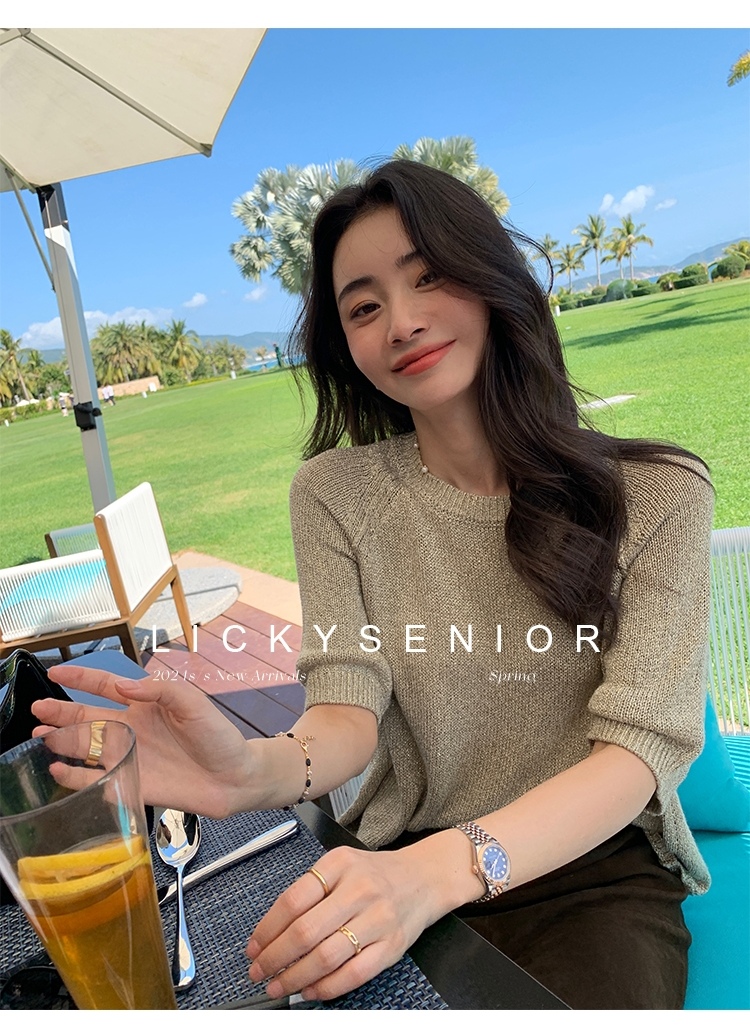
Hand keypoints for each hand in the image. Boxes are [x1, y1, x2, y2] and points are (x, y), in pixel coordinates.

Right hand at [32, 664, 253, 817]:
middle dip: (59, 713)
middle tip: (35, 709)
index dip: (80, 679)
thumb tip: (123, 684)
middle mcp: (130, 730)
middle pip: (85, 718)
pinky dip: (74, 778)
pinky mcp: (129, 785)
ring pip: (84, 748)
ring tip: (37, 738)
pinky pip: (96, 781)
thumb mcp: (193, 703)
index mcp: (143, 706)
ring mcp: (127, 758)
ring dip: (60, 742)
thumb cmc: (217, 736)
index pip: (104, 687)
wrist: (235, 777)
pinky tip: (58, 770)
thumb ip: (160, 690)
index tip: (56, 672)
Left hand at [245, 843, 448, 1001]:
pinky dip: (326, 987)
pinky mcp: (392, 945)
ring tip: (278, 986)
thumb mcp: (341, 865)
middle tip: (259, 971)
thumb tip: (271, 932)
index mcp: (340, 864)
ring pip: (326, 956)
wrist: (424, 877)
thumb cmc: (376, 874)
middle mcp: (359, 889)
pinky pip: (353, 974)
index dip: (267, 929)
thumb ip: (310, 890)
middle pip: (305, 931)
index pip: (293, 900)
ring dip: (295, 977)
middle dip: (275, 958)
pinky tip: (310, 990)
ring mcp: (378, 918)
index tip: (254, 947)